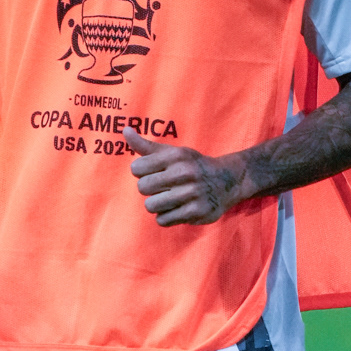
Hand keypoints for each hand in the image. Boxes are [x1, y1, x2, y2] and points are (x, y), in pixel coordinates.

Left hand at [124, 125, 245, 225]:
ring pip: (151, 206)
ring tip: (168, 199)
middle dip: (149, 189)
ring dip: (156, 205)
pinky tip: (177, 209)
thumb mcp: (172, 153)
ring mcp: (191, 193)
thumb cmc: (191, 166)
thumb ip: (146, 146)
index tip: (153, 172)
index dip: (141, 172)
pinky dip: (166, 217)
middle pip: (143, 188)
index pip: (137, 168)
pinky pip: (163, 220)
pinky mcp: (196, 212)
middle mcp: (184, 173)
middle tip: (162, 187)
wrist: (226, 181)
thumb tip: (125, 130)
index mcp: (176, 156)